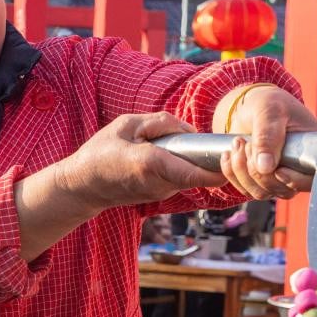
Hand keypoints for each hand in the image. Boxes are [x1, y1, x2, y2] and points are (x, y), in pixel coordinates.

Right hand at [61, 112, 226, 210]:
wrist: (84, 186)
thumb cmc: (100, 152)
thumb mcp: (126, 124)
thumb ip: (160, 122)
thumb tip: (189, 129)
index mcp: (150, 163)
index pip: (192, 174)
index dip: (217, 170)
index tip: (233, 159)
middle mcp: (160, 183)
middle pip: (196, 170)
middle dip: (207, 157)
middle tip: (215, 142)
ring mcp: (161, 192)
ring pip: (189, 173)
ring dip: (191, 159)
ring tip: (175, 143)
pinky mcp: (161, 194)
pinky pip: (179, 176)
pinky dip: (180, 164)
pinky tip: (166, 154)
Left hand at [217, 85, 316, 200]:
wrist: (250, 107)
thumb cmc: (268, 103)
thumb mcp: (269, 110)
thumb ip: (268, 136)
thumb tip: (266, 168)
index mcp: (313, 150)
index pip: (312, 179)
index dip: (295, 180)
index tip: (278, 169)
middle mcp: (299, 169)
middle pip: (283, 189)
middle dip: (259, 169)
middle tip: (247, 141)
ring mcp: (280, 178)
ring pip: (262, 192)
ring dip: (243, 170)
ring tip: (237, 142)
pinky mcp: (261, 182)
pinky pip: (246, 190)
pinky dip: (232, 174)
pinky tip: (229, 153)